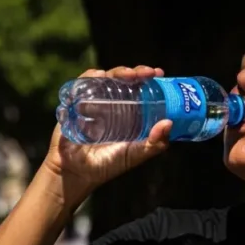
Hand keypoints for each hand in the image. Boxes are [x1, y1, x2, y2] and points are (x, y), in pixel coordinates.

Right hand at [41, 66, 172, 202]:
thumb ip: (153, 144)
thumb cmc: (107, 164)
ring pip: (106, 78)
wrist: (76, 172)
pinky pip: (81, 85)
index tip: (158, 73)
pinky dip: (89, 77)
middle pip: (124, 80)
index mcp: (128, 112)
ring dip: (118, 72)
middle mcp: (112, 103)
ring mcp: (93, 101)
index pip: (139, 89)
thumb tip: (169, 123)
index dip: (149, 79)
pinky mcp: (75, 102)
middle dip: (136, 72)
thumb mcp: (135, 155)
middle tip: (147, 73)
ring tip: (128, 75)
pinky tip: (98, 75)